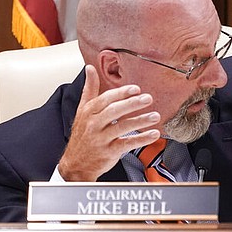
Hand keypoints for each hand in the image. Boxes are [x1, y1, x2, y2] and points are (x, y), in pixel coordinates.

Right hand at [58, 65, 162, 180]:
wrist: (76, 163)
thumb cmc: (83, 134)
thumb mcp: (82, 110)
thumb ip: (89, 89)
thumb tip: (90, 68)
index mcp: (89, 111)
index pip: (106, 99)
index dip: (121, 93)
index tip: (136, 89)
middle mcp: (94, 124)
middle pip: (113, 111)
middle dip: (131, 104)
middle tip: (148, 98)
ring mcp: (101, 139)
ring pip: (121, 127)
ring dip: (140, 121)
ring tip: (155, 116)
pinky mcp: (109, 152)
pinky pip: (126, 144)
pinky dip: (141, 139)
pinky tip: (153, 134)